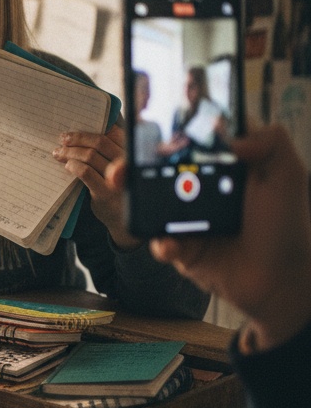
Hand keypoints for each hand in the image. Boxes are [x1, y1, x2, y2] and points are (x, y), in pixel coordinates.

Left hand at [54, 124, 138, 248]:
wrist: (124, 219)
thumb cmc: (119, 189)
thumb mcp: (121, 169)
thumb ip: (111, 152)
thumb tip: (82, 135)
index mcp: (133, 153)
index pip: (112, 133)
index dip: (90, 131)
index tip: (73, 133)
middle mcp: (129, 163)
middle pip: (100, 142)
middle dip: (78, 139)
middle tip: (63, 140)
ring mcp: (118, 179)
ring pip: (90, 156)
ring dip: (70, 152)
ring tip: (59, 153)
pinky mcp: (106, 192)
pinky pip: (85, 172)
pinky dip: (73, 166)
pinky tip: (67, 166)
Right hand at [108, 125, 310, 352]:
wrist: (281, 278)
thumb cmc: (286, 225)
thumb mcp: (287, 175)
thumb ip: (270, 141)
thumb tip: (231, 136)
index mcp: (220, 167)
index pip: (187, 142)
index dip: (165, 134)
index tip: (148, 129)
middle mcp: (198, 190)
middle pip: (156, 172)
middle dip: (131, 167)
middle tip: (121, 170)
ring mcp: (185, 219)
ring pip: (149, 206)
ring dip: (133, 201)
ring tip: (128, 196)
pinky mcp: (180, 248)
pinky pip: (160, 243)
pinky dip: (162, 243)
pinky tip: (171, 244)